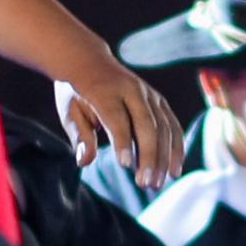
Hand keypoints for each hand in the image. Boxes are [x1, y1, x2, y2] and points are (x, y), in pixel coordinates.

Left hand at [57, 65, 187, 189]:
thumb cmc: (77, 92)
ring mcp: (149, 94)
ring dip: (164, 157)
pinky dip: (176, 148)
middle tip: (145, 184)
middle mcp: (131, 89)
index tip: (125, 166)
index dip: (122, 141)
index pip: (116, 118)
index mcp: (105, 90)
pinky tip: (174, 170)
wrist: (91, 61)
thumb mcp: (69, 111)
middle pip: (146, 124)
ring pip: (163, 126)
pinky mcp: (159, 101)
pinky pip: (172, 125)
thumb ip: (80, 136)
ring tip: (157, 184)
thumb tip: (85, 162)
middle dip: (148, 155)